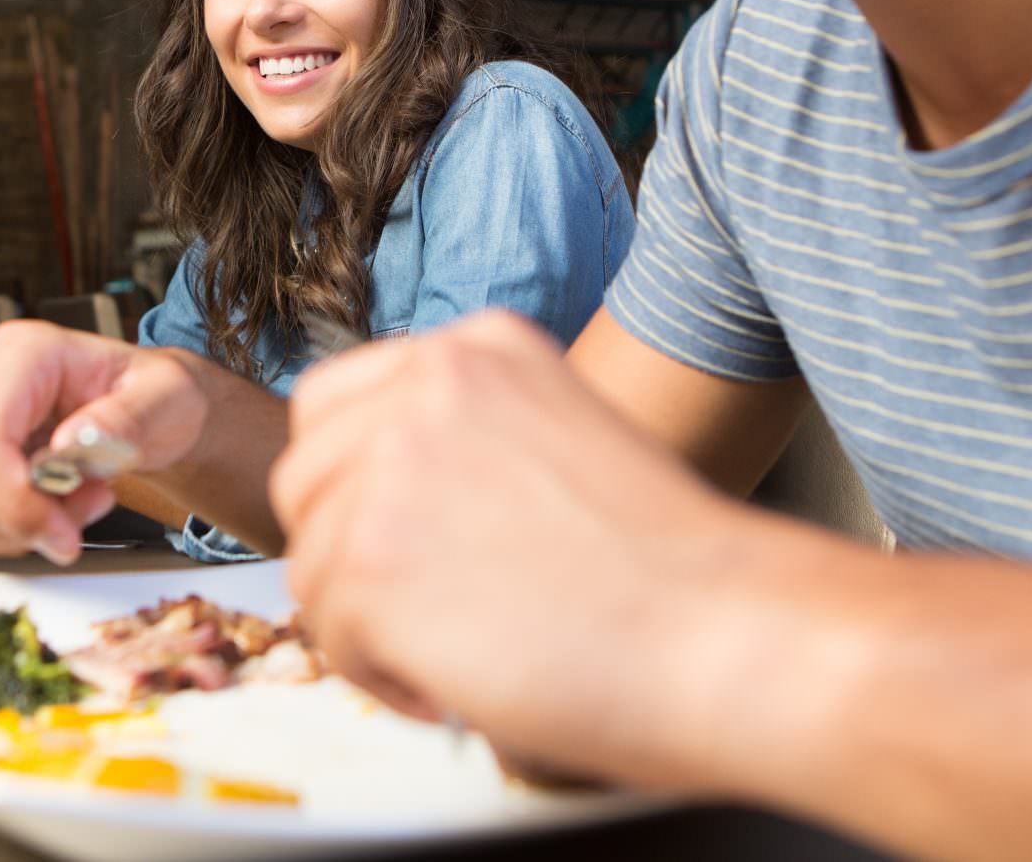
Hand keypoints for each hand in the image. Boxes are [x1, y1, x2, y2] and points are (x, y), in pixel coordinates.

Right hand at [0, 320, 209, 561]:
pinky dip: (12, 533)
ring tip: (82, 495)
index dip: (15, 501)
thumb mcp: (170, 398)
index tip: (63, 534)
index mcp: (24, 352)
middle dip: (31, 517)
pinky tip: (54, 506)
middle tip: (93, 502)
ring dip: (26, 527)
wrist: (148, 408)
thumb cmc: (156, 396)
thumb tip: (72, 442)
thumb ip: (128, 418)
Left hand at [271, 310, 786, 791]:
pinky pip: (329, 632)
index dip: (353, 486)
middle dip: (348, 555)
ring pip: (312, 560)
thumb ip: (475, 443)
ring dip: (366, 625)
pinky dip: (379, 676)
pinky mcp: (372, 559)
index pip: (338, 402)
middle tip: (423, 611)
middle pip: (305, 476)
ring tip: (453, 658)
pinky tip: (455, 684)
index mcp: (481, 347)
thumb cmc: (675, 570)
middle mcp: (429, 383)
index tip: (400, 541)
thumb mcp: (567, 440)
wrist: (726, 632)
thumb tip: (400, 504)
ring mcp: (392, 466)